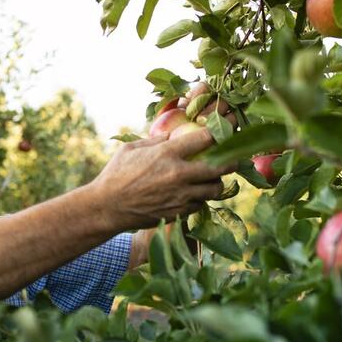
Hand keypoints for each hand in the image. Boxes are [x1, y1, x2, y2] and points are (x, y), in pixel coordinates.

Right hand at [91, 128, 235, 231]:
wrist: (107, 207)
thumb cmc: (116, 174)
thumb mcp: (133, 148)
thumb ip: (157, 141)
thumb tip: (175, 135)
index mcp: (167, 153)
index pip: (206, 138)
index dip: (221, 132)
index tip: (227, 129)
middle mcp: (178, 174)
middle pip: (220, 166)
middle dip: (231, 160)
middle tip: (233, 157)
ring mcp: (181, 195)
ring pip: (215, 188)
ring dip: (216, 182)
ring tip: (212, 178)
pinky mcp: (179, 212)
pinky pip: (201, 204)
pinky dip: (201, 198)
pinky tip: (194, 193)